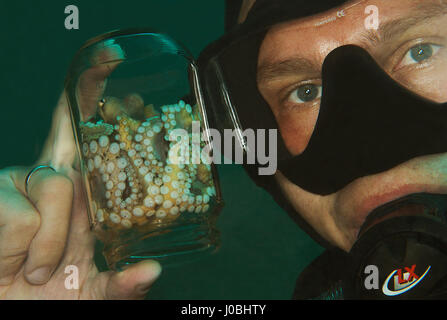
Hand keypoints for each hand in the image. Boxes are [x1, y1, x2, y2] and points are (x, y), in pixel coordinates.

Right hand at [0, 45, 161, 299]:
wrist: (5, 312)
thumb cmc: (48, 299)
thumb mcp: (96, 293)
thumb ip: (124, 284)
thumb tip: (153, 269)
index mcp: (81, 198)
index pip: (90, 139)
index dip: (96, 99)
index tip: (111, 59)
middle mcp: (52, 180)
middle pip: (70, 138)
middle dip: (85, 117)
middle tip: (104, 126)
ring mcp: (22, 184)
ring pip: (59, 185)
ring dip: (54, 242)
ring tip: (40, 270)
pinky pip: (26, 214)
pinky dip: (31, 249)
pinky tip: (18, 263)